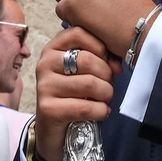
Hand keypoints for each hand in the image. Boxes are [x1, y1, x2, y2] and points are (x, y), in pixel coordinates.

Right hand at [33, 27, 117, 160]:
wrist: (53, 128)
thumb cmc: (73, 93)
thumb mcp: (83, 70)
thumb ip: (99, 57)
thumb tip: (117, 66)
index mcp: (53, 47)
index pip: (79, 33)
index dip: (101, 47)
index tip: (109, 62)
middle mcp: (45, 63)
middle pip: (87, 60)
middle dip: (107, 75)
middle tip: (108, 85)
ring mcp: (44, 86)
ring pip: (89, 84)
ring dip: (106, 94)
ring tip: (105, 99)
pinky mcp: (47, 109)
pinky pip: (85, 107)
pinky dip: (101, 111)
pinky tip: (101, 112)